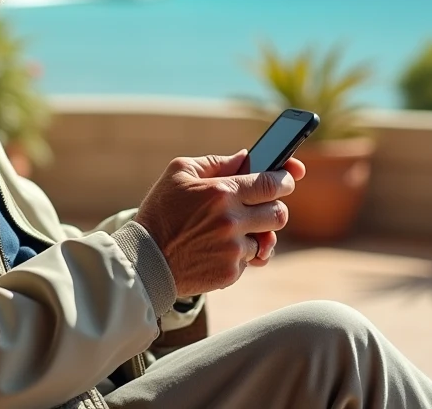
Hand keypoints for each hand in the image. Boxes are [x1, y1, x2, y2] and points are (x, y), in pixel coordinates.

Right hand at [134, 150, 305, 295]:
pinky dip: (239, 254)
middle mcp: (232, 221)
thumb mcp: (179, 173)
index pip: (273, 184)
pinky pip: (249, 260)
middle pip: (279, 213)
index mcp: (222, 191)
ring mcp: (232, 250)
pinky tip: (218, 249)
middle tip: (262, 206)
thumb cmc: (160, 211)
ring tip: (234, 230)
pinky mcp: (230, 273)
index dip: (285, 178)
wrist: (144, 261)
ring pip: (266, 239)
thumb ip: (217, 163)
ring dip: (255, 233)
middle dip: (274, 207)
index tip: (287, 178)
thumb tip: (246, 158)